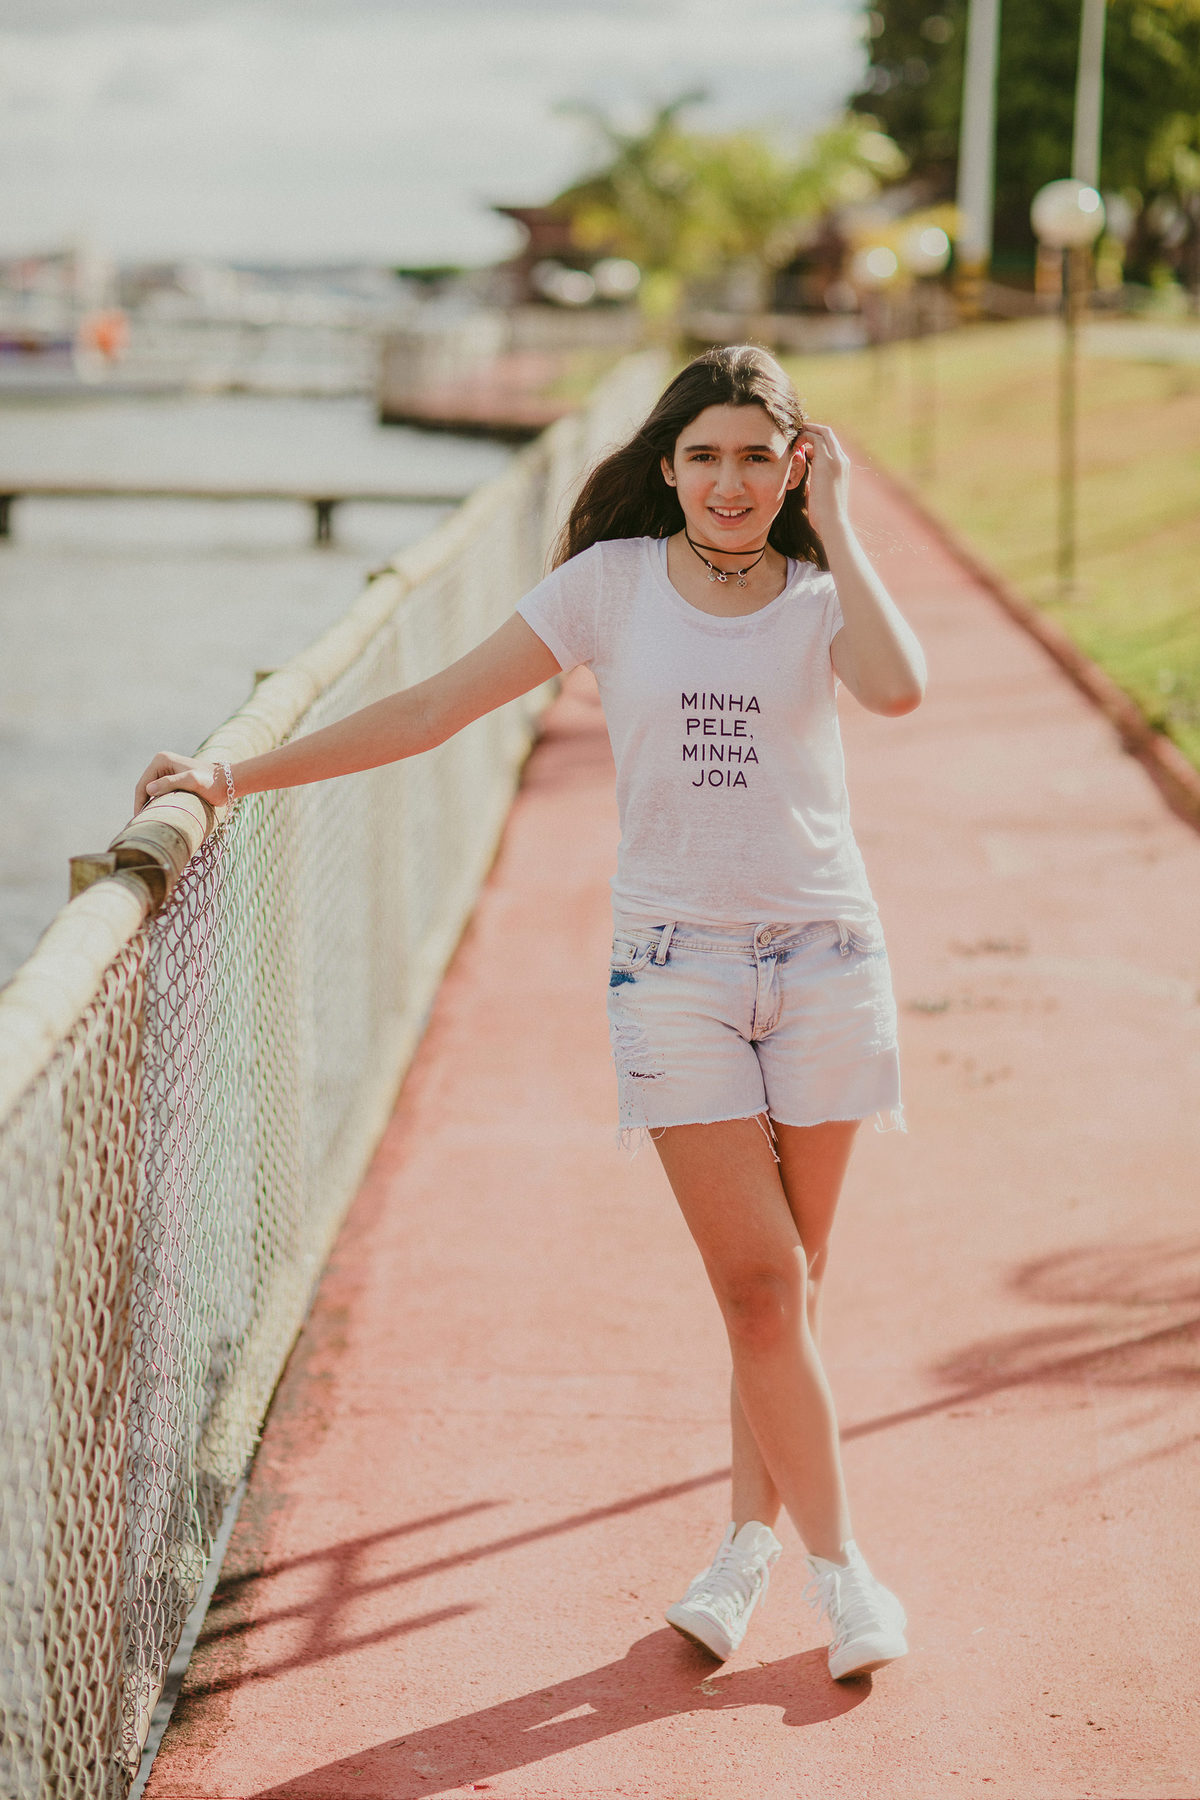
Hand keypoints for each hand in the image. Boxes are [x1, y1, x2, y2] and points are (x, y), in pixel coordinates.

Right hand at [135, 751, 228, 814]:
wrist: (228, 783)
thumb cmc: (212, 783)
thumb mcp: (192, 782)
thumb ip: (171, 783)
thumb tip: (149, 789)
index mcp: (161, 760)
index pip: (143, 785)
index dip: (139, 803)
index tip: (139, 821)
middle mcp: (161, 762)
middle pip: (145, 788)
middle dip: (141, 805)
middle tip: (140, 825)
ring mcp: (166, 770)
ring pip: (150, 792)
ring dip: (148, 806)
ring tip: (146, 823)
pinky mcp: (172, 778)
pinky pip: (159, 793)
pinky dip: (156, 804)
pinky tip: (157, 816)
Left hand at [797, 421, 850, 540]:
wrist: (832, 522)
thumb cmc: (824, 513)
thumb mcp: (821, 491)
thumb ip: (817, 479)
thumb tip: (808, 476)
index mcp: (842, 466)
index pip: (830, 443)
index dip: (816, 438)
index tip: (802, 442)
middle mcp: (842, 459)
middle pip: (827, 433)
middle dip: (810, 429)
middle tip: (795, 433)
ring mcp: (836, 459)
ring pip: (821, 432)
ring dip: (806, 432)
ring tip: (792, 438)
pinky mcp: (826, 461)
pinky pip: (814, 439)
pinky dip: (803, 438)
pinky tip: (793, 446)